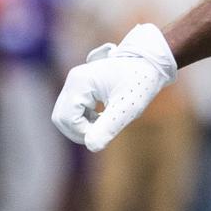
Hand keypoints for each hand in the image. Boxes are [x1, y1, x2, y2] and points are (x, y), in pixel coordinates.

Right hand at [51, 23, 176, 151]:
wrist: (150, 63)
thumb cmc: (141, 83)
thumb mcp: (126, 108)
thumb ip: (108, 128)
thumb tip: (91, 147)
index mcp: (80, 83)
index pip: (66, 119)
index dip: (82, 132)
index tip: (106, 130)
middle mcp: (73, 80)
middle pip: (61, 118)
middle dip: (79, 131)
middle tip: (104, 131)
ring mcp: (75, 83)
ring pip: (66, 116)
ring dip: (82, 126)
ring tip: (106, 122)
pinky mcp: (80, 87)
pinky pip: (73, 111)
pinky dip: (85, 120)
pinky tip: (103, 117)